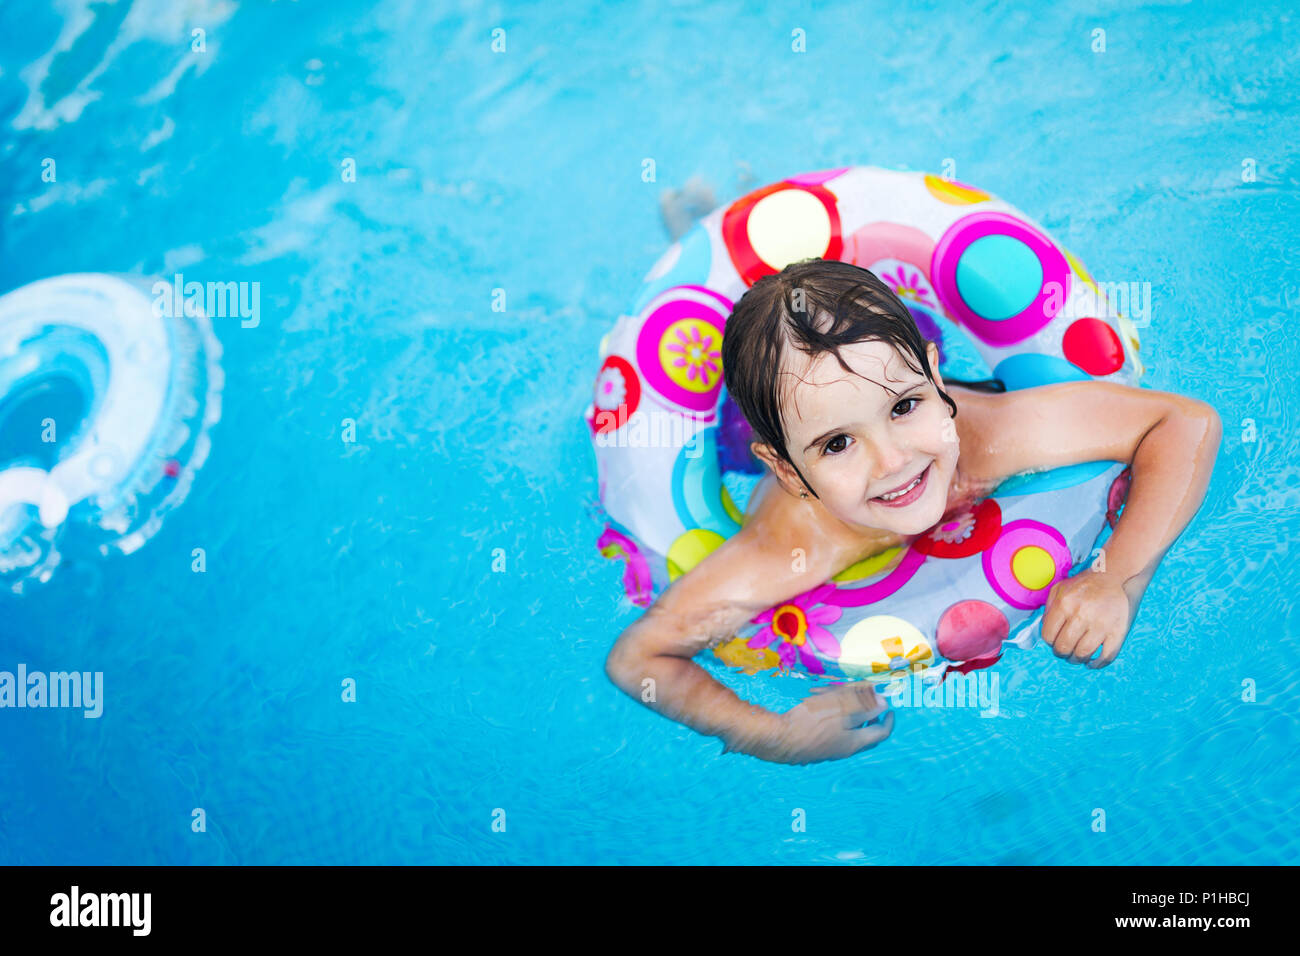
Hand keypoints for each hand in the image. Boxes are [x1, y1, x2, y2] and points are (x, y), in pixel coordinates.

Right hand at [754, 681, 894, 764]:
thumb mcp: (841, 708)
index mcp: (854, 741)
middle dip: (864, 709)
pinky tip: (815, 699)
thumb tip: (884, 704)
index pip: (880, 732)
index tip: (891, 708)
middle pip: (861, 729)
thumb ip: (865, 705)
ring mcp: (827, 748)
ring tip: (829, 690)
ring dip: (841, 706)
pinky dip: (828, 712)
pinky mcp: (813, 743)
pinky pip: (829, 726)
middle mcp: (843, 748)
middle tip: (863, 695)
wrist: (777, 739)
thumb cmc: (811, 722)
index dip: (888, 720)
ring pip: (843, 724)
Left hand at [1041, 570, 1138, 667]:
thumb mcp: (1061, 588)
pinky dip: (1097, 664)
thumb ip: (1049, 608)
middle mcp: (1082, 614)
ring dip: (1077, 659)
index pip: (1048, 636)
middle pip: (1064, 648)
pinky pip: (1106, 656)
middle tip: (1065, 651)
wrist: (1119, 575)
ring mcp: (1101, 624)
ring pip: (1082, 654)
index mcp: (1065, 603)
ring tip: (1077, 656)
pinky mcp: (1119, 631)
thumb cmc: (1087, 584)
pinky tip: (1092, 663)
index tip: (1055, 641)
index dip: (1050, 642)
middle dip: (1062, 653)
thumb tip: (1045, 630)